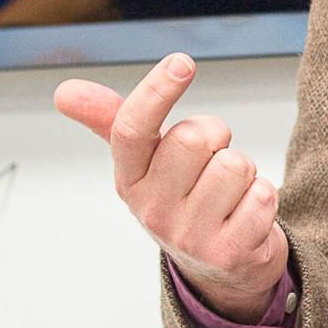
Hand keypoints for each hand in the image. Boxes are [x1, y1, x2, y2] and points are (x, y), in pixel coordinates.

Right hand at [54, 53, 288, 322]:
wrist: (220, 264)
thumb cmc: (182, 195)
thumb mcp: (147, 160)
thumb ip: (113, 119)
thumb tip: (64, 90)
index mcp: (129, 179)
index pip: (132, 130)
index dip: (156, 92)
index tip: (181, 62)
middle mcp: (153, 210)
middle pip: (195, 138)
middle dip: (216, 135)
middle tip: (212, 158)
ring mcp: (189, 236)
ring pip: (235, 164)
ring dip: (244, 169)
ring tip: (229, 190)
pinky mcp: (229, 253)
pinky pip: (263, 195)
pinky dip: (263, 197)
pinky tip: (246, 213)